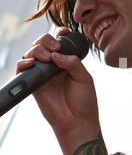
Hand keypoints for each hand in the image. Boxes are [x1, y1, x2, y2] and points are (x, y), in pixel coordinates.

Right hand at [17, 27, 100, 154]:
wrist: (77, 122)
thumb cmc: (84, 101)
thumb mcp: (85, 78)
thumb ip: (73, 63)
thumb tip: (56, 54)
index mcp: (67, 61)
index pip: (60, 42)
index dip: (59, 33)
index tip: (64, 32)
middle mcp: (53, 65)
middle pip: (43, 44)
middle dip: (46, 40)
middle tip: (55, 49)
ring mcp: (42, 74)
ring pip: (32, 53)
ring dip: (36, 49)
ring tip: (46, 57)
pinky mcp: (33, 84)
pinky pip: (22, 69)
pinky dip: (24, 63)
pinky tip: (32, 63)